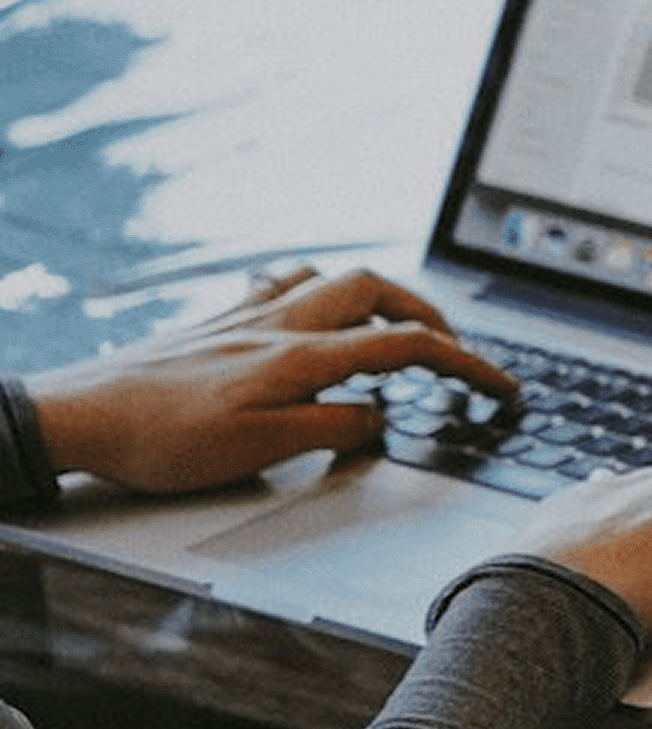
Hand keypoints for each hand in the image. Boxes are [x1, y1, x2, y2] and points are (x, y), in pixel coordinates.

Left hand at [23, 265, 527, 495]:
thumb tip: (382, 416)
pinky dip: (316, 287)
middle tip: (453, 347)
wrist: (76, 415)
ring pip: (333, 277)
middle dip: (430, 312)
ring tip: (395, 320)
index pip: (406, 347)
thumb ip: (331, 428)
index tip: (499, 386)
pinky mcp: (217, 319)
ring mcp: (247, 315)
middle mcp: (281, 324)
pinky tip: (310, 305)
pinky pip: (283, 282)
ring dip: (378, 293)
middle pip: (378, 291)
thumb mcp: (257, 451)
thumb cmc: (159, 440)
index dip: (465, 364)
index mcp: (301, 356)